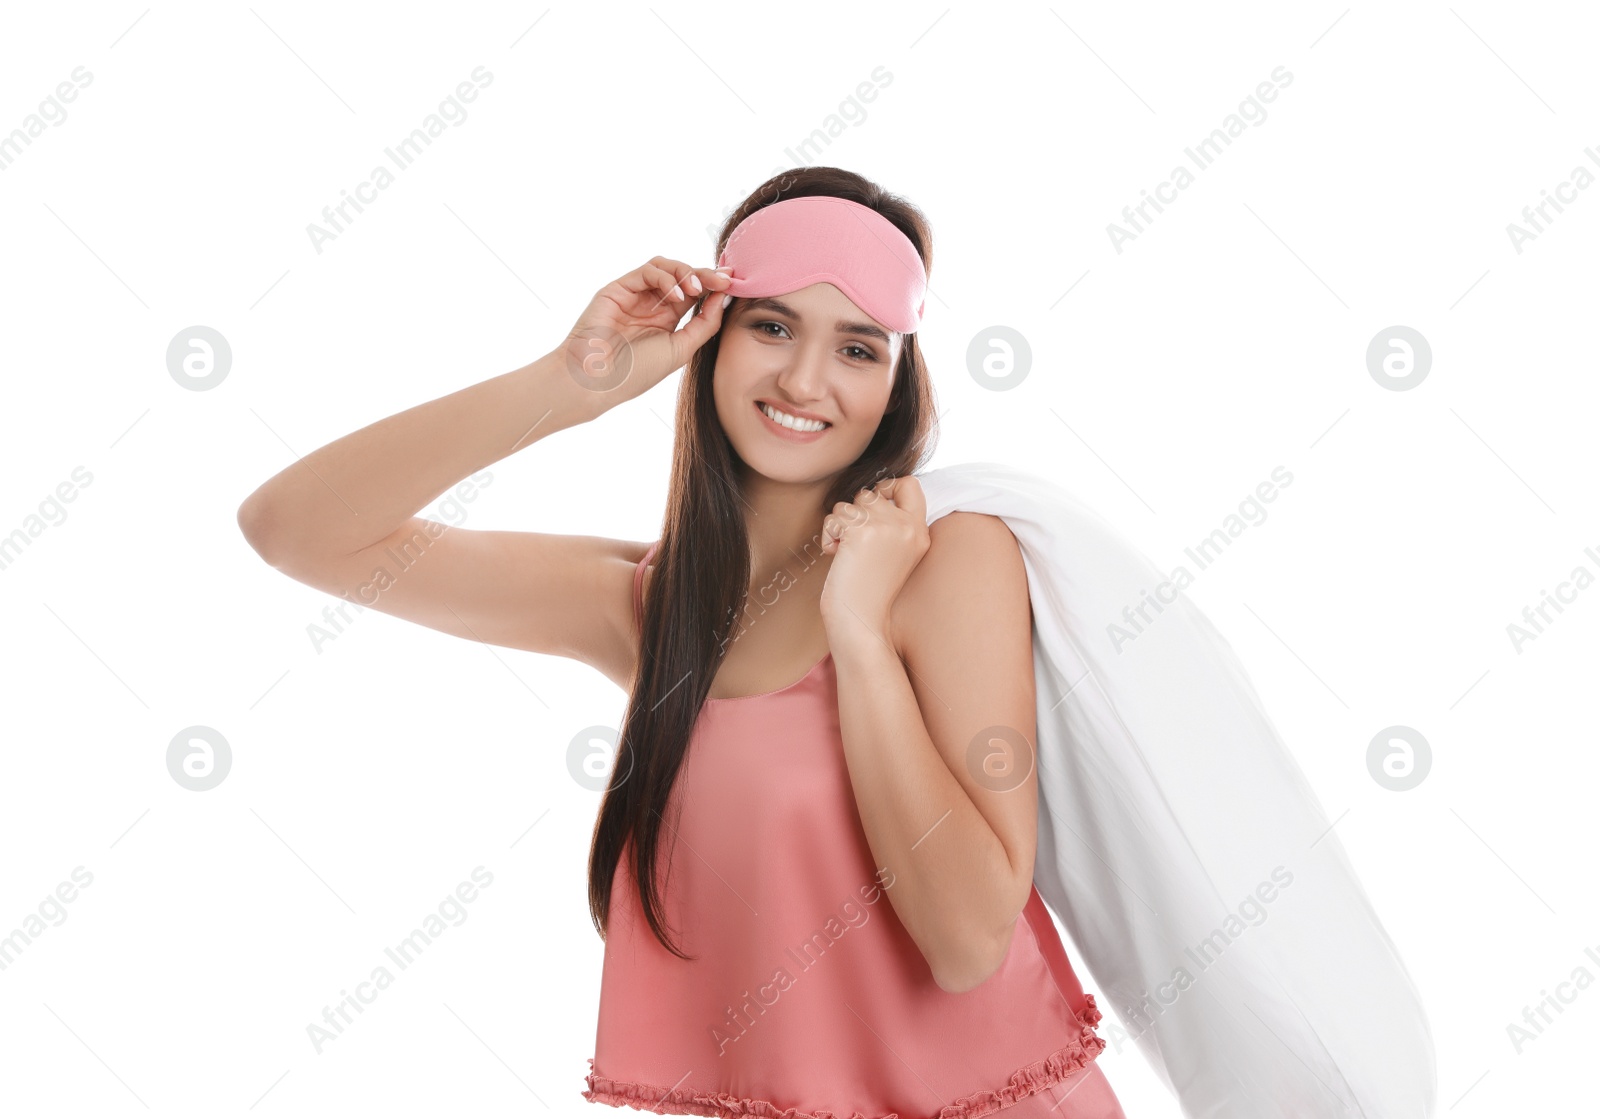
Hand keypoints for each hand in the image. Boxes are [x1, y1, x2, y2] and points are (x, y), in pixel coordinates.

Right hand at [560, 256, 733, 403]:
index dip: (714, 286)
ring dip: (686, 273)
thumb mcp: (681, 349)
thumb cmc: (636, 372)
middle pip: (683, 276)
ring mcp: (634, 295)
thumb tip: (724, 297)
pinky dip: (666, 278)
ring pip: (665, 267)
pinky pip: (647, 271)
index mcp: (666, 320)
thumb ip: (705, 323)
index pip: (695, 294)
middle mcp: (651, 304)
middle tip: (723, 280)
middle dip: (705, 275)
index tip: (734, 285)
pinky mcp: (618, 288)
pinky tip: (678, 295)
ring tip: (696, 289)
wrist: (597, 381)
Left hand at [818, 476, 929, 645]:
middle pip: (871, 493)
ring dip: (840, 526)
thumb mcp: (895, 552)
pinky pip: (835, 516)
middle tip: (855, 544)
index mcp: (921, 532)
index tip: (872, 509)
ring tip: (847, 553)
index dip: (887, 486)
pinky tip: (837, 555)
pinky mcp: (863, 530)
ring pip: (849, 504)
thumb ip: (892, 523)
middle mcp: (909, 526)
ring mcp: (887, 526)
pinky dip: (829, 535)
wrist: (860, 618)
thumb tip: (870, 493)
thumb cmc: (869, 590)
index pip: (910, 484)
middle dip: (855, 514)